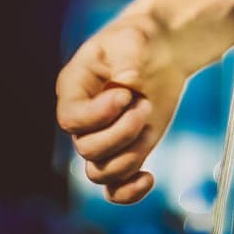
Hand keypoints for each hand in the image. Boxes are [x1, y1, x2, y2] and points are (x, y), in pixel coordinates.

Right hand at [55, 4, 189, 203]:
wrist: (162, 50)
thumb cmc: (140, 40)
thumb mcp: (133, 40)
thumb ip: (127, 61)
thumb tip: (127, 85)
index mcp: (73, 88)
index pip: (71, 119)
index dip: (98, 116)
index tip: (126, 95)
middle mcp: (82, 119)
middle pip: (88, 149)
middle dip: (122, 132)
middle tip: (145, 103)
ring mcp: (103, 139)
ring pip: (100, 172)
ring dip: (131, 153)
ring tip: (149, 120)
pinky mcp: (125, 152)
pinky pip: (114, 190)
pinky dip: (129, 192)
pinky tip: (150, 178)